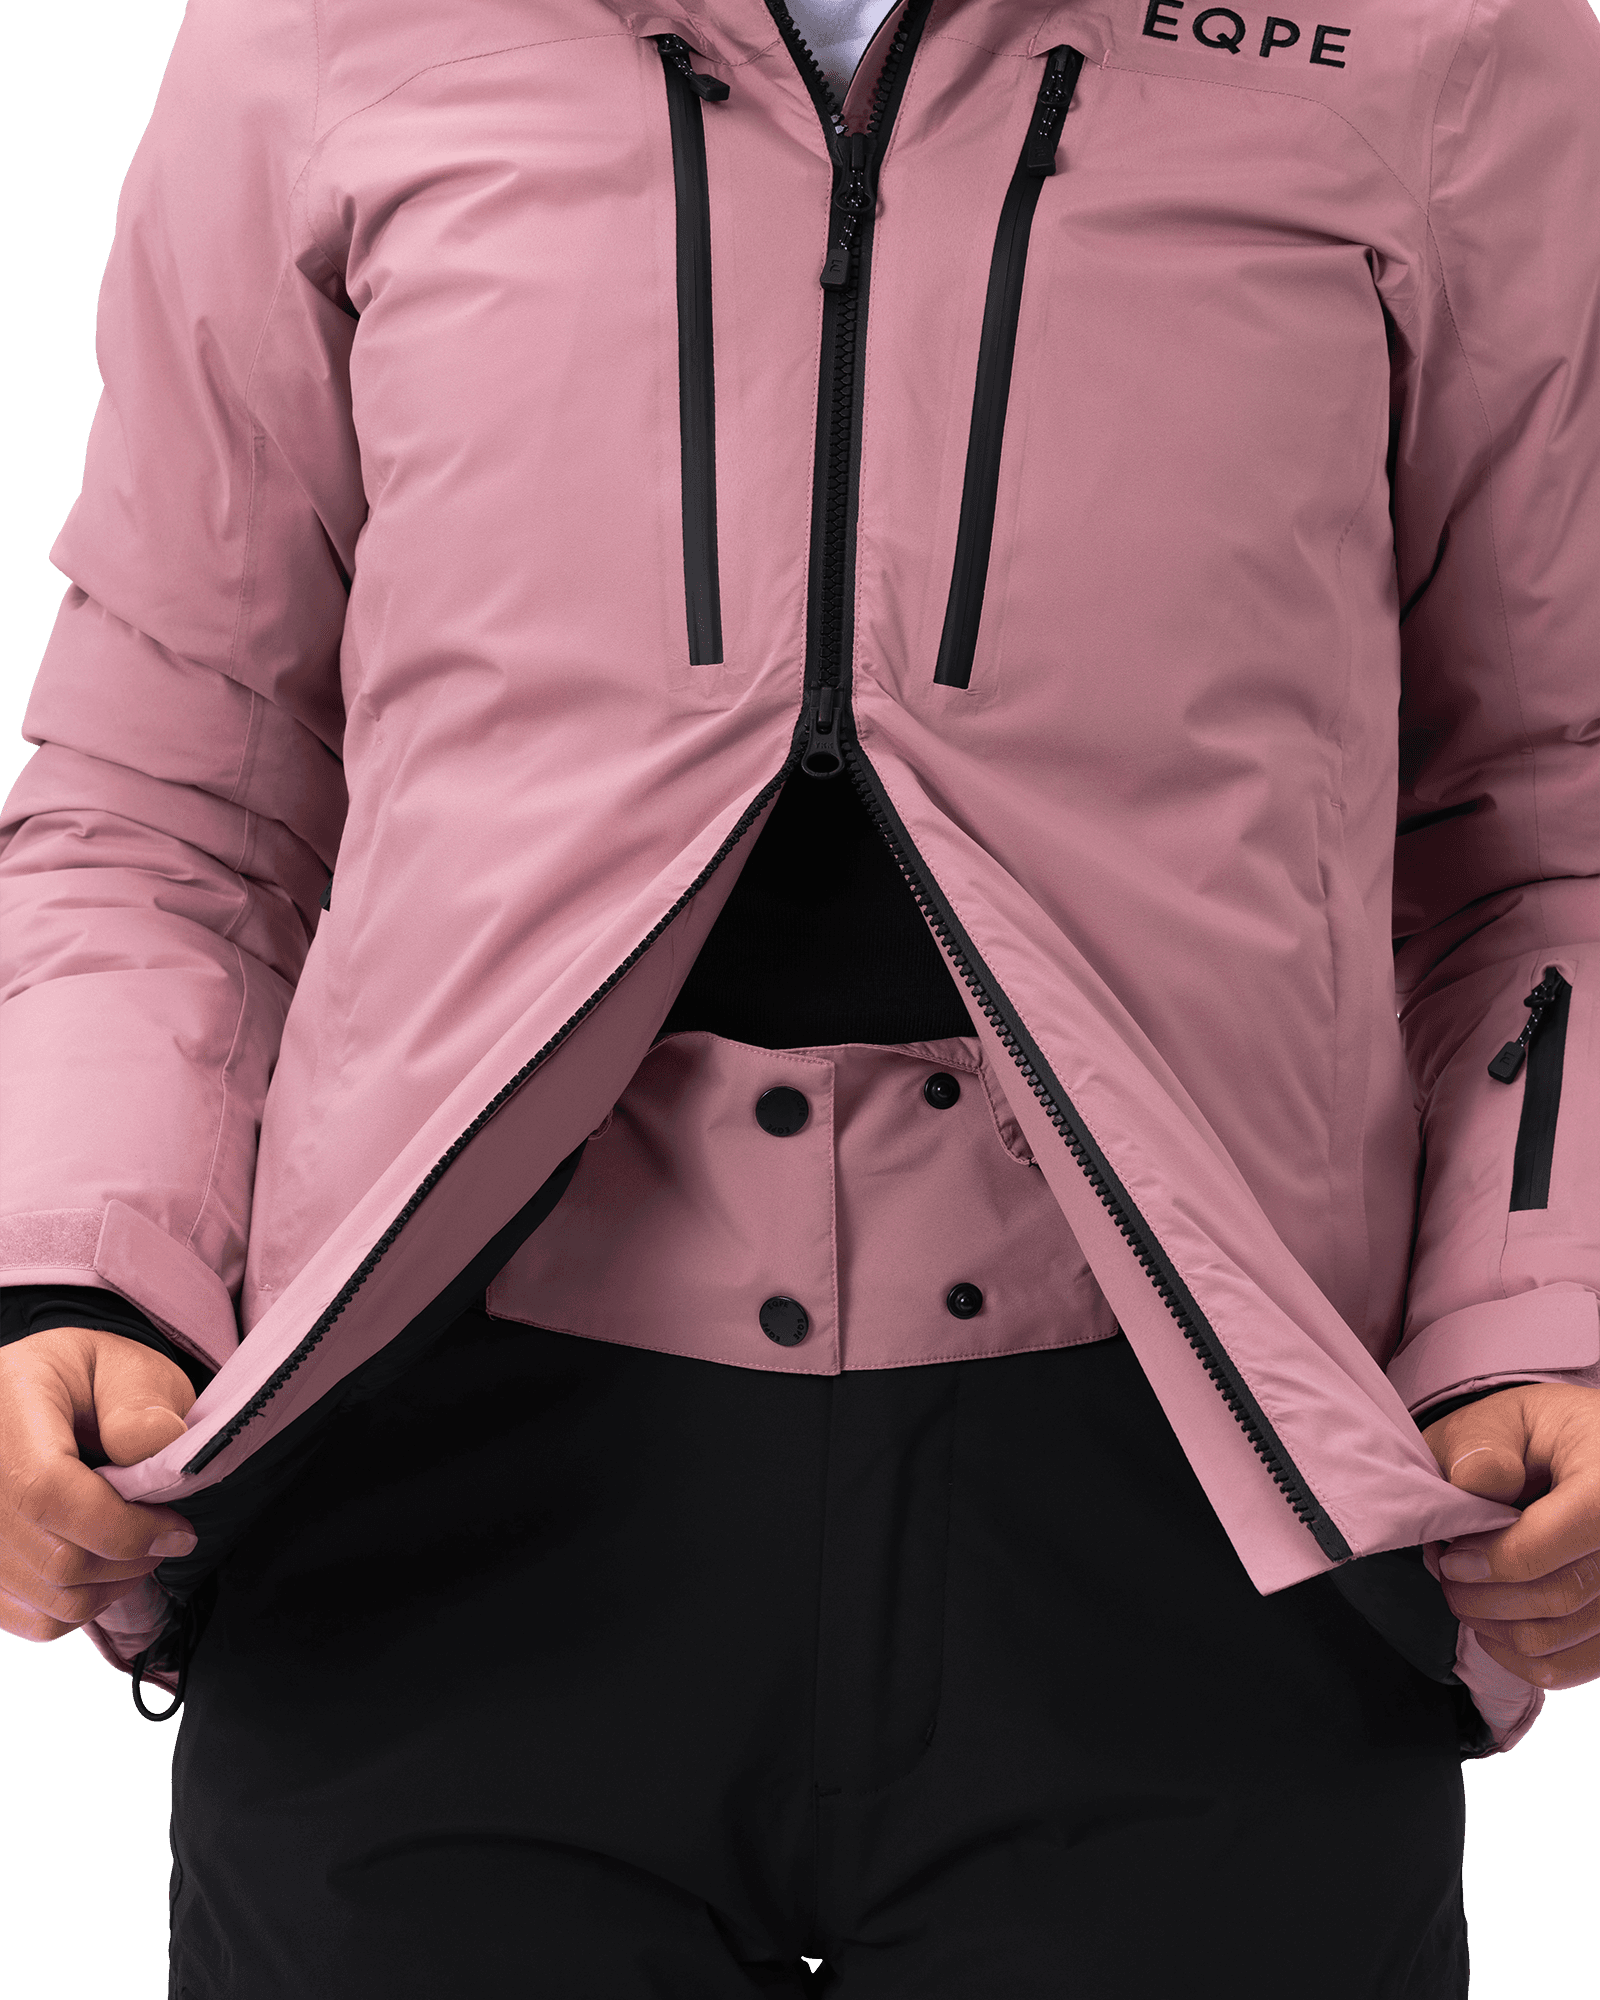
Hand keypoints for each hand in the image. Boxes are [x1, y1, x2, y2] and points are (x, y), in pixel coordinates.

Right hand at [0, 1326, 197, 1642]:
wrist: (45, 1399)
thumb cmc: (92, 1381)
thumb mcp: (127, 1369)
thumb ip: (143, 1406)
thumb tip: (158, 1448)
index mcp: (6, 1414)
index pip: (49, 1495)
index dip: (125, 1527)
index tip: (178, 1529)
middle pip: (54, 1559)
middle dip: (132, 1558)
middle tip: (167, 1534)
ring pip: (49, 1600)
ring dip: (114, 1585)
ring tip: (139, 1546)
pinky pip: (35, 1621)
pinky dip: (84, 1605)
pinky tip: (104, 1565)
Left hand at [1423, 1383, 1599, 1690]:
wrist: (1570, 1454)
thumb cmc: (1528, 1435)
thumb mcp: (1497, 1420)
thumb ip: (1480, 1449)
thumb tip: (1479, 1489)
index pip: (1552, 1544)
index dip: (1492, 1560)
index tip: (1449, 1557)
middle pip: (1556, 1597)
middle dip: (1481, 1595)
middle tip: (1445, 1570)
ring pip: (1555, 1639)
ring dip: (1490, 1623)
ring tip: (1463, 1586)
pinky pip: (1569, 1668)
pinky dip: (1516, 1654)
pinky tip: (1491, 1618)